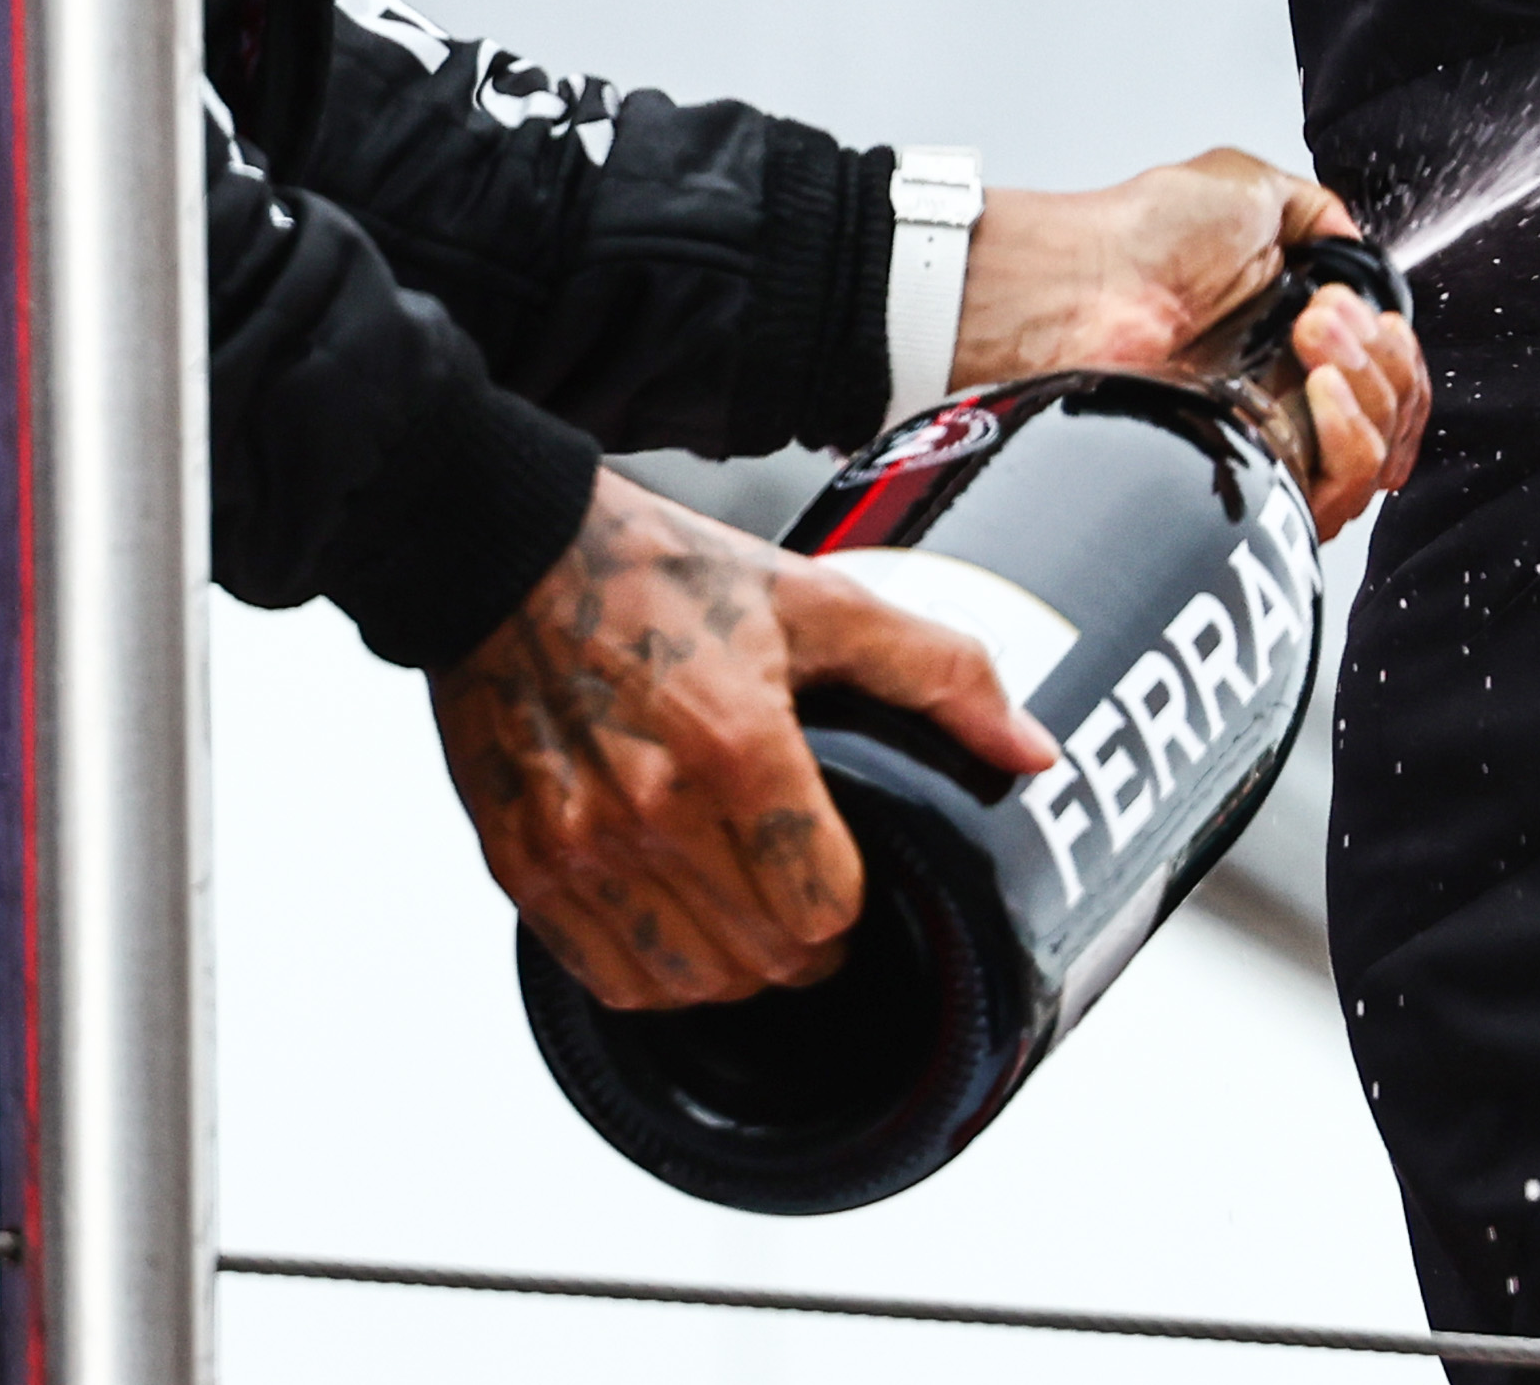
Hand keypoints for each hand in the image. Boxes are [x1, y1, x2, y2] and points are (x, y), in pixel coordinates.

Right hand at [430, 466, 1056, 1010]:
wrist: (510, 555)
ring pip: (683, 983)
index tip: (854, 884)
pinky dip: (650, 975)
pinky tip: (678, 928)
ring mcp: (577, 845)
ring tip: (749, 922)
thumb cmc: (663, 573)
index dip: (853, 909)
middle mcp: (652, 808)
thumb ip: (942, 673)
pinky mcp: (518, 863)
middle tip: (811, 906)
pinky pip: (602, 975)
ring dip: (732, 970)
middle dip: (804, 946)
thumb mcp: (822, 601)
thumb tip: (1030, 750)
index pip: (822, 908)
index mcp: (738, 744)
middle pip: (760, 958)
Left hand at [951, 150, 1433, 533]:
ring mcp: (1275, 434)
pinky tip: (1321, 385)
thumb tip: (1355, 249)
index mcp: (1297, 326)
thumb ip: (1317, 211)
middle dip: (1384, 355)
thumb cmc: (1143, 236)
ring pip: (1379, 452)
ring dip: (1370, 386)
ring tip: (1314, 337)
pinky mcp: (1255, 475)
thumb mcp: (1248, 188)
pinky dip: (1352, 435)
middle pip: (1397, 407)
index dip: (1397, 346)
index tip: (1371, 314)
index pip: (1390, 365)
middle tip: (1327, 314)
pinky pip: (1341, 488)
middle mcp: (1291, 386)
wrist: (1087, 287)